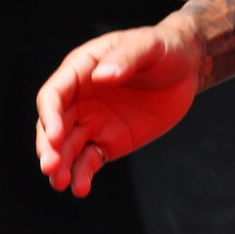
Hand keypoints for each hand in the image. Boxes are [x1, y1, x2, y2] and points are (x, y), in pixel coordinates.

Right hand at [34, 13, 204, 196]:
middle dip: (49, 147)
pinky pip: (88, 161)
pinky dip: (82, 175)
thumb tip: (101, 76)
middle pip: (53, 126)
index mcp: (80, 70)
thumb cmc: (162, 48)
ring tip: (61, 183)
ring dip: (60, 166)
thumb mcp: (148, 45)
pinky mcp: (108, 141)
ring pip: (67, 148)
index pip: (54, 95)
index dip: (50, 116)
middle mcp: (79, 99)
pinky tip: (81, 188)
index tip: (54, 136)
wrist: (186, 68)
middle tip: (50, 167)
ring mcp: (92, 122)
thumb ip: (126, 57)